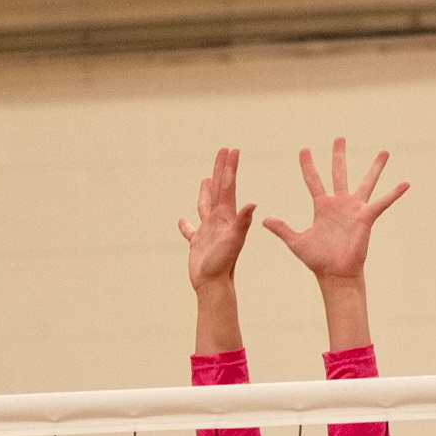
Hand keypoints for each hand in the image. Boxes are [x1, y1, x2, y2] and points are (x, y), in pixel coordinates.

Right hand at [182, 148, 257, 291]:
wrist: (215, 286)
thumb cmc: (224, 264)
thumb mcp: (234, 241)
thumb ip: (242, 222)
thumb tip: (253, 204)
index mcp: (227, 217)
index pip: (228, 186)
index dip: (229, 168)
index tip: (232, 150)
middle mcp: (218, 220)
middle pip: (218, 189)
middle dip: (220, 170)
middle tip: (223, 151)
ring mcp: (208, 231)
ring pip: (205, 205)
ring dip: (205, 191)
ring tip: (205, 178)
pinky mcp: (198, 243)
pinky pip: (190, 230)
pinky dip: (186, 225)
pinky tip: (182, 220)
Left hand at [259, 139, 407, 284]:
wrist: (335, 274)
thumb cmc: (318, 260)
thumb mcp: (296, 242)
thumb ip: (282, 229)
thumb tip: (264, 220)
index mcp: (322, 206)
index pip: (313, 180)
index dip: (308, 166)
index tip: (303, 150)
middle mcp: (339, 203)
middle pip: (339, 173)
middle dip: (338, 155)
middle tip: (339, 138)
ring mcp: (354, 209)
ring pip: (366, 182)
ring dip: (375, 167)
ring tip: (384, 152)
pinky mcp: (366, 217)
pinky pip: (382, 202)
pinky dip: (394, 193)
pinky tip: (405, 183)